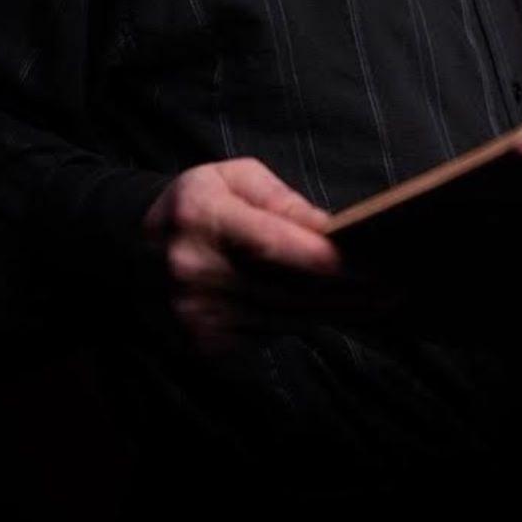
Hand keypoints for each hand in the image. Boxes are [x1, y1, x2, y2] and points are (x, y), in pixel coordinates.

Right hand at [140, 157, 403, 353]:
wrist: (126, 245)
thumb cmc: (196, 201)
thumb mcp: (234, 178)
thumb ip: (283, 202)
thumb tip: (331, 230)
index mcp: (203, 217)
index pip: (273, 246)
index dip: (324, 261)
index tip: (371, 267)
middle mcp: (194, 271)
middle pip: (285, 290)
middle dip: (345, 293)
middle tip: (395, 290)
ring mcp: (194, 314)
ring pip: (281, 318)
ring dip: (331, 312)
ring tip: (377, 302)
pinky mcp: (200, 342)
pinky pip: (265, 335)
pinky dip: (298, 322)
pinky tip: (331, 312)